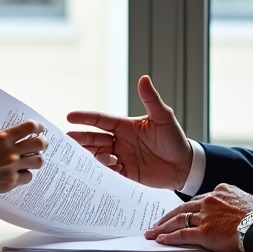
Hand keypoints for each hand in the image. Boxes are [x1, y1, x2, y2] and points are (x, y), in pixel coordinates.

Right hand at [0, 120, 47, 203]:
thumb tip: (13, 134)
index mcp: (2, 138)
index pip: (29, 127)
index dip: (39, 127)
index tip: (40, 129)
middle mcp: (10, 151)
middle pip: (39, 144)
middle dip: (43, 143)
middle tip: (42, 144)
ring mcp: (12, 167)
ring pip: (38, 161)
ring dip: (37, 159)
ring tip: (32, 160)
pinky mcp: (11, 182)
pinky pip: (28, 176)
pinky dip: (25, 175)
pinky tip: (20, 173)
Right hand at [66, 75, 192, 188]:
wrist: (184, 165)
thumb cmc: (174, 139)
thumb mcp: (163, 117)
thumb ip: (151, 99)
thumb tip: (144, 78)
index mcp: (124, 126)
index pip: (100, 120)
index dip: (85, 118)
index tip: (70, 116)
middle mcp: (119, 141)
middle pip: (93, 138)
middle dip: (80, 139)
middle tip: (67, 139)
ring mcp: (120, 157)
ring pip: (97, 155)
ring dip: (93, 155)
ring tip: (99, 156)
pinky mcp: (125, 173)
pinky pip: (108, 171)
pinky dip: (104, 169)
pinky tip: (110, 166)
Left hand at [145, 184, 252, 251]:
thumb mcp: (247, 199)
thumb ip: (234, 200)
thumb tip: (235, 205)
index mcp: (219, 191)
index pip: (196, 200)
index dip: (184, 209)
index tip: (176, 214)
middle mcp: (209, 201)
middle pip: (182, 208)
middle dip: (166, 217)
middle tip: (155, 224)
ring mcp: (205, 216)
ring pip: (178, 220)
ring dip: (162, 227)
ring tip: (151, 233)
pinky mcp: (204, 232)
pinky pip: (182, 234)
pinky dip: (169, 237)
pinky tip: (161, 240)